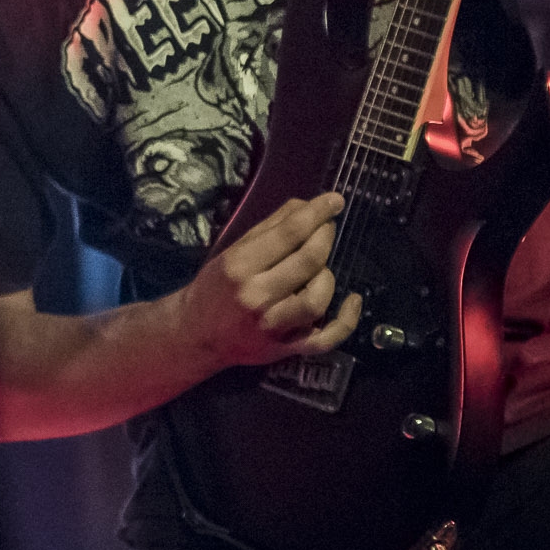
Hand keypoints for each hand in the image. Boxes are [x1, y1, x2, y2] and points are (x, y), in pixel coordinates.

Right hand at [174, 194, 360, 368]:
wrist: (196, 334)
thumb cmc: (215, 286)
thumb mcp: (233, 250)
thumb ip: (270, 228)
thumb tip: (306, 206)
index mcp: (239, 265)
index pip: (288, 233)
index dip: (316, 213)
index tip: (335, 200)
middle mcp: (256, 295)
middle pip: (308, 262)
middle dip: (325, 237)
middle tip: (327, 228)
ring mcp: (272, 326)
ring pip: (317, 299)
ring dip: (328, 277)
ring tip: (320, 269)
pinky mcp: (284, 349)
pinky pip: (325, 339)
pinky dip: (346, 321)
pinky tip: (353, 300)